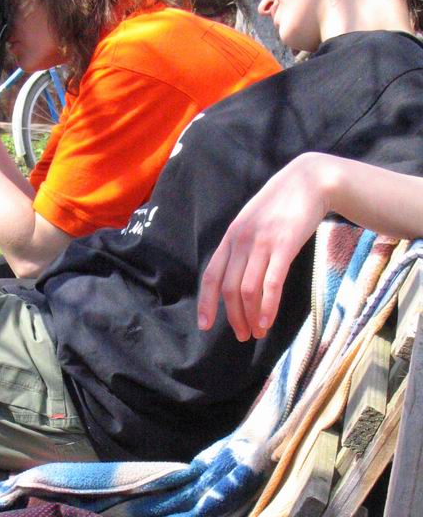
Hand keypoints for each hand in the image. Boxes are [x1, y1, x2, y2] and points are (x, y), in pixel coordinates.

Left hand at [197, 153, 330, 341]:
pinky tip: (268, 321)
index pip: (211, 275)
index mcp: (231, 236)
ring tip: (258, 332)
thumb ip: (243, 245)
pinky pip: (271, 282)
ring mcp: (262, 242)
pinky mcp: (284, 245)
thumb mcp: (253, 222)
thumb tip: (236, 275)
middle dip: (233, 317)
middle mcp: (241, 240)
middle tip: (243, 335)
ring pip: (248, 290)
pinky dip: (268, 306)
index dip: (206, 302)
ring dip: (251, 316)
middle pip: (230, 288)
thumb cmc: (282, 204)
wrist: (310, 181)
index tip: (205, 325)